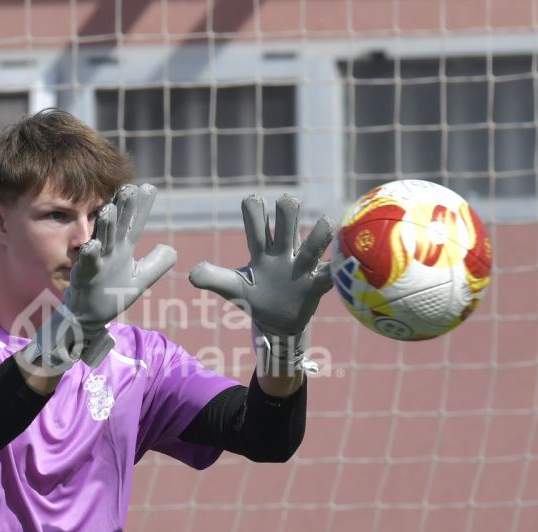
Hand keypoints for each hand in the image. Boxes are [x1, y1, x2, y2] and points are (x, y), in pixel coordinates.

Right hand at [22, 184, 176, 369]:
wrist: (89, 318)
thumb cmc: (111, 294)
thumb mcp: (139, 279)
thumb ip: (156, 264)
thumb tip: (172, 249)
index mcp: (122, 249)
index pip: (134, 224)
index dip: (141, 207)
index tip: (149, 188)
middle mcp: (109, 252)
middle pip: (117, 226)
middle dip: (122, 208)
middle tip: (129, 188)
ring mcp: (97, 264)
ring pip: (101, 241)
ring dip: (105, 226)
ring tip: (110, 208)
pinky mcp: (84, 279)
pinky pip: (87, 266)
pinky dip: (90, 256)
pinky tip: (94, 245)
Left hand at [189, 194, 333, 370]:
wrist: (276, 322)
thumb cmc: (253, 298)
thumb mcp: (232, 289)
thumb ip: (213, 278)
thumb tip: (191, 274)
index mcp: (261, 249)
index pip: (256, 220)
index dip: (255, 208)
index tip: (253, 202)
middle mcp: (283, 251)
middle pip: (288, 219)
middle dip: (288, 208)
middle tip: (288, 203)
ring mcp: (302, 266)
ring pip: (315, 242)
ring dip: (320, 233)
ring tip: (325, 225)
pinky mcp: (316, 284)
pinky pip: (332, 274)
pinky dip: (340, 267)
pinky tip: (346, 260)